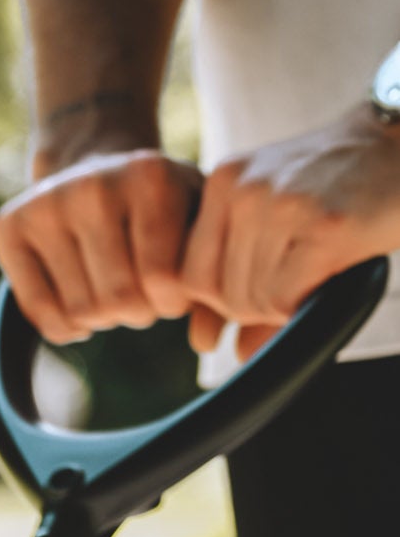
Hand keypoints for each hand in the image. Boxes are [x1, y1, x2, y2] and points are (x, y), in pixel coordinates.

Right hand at [0, 147, 201, 343]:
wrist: (94, 161)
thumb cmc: (160, 206)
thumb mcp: (199, 221)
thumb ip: (216, 275)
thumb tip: (208, 343)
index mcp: (150, 176)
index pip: (162, 277)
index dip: (172, 303)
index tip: (173, 293)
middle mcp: (93, 185)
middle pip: (118, 299)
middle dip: (137, 313)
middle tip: (140, 298)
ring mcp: (46, 205)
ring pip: (80, 311)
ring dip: (103, 320)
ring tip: (112, 296)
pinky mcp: (10, 227)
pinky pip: (38, 311)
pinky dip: (65, 328)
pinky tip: (79, 312)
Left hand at [177, 107, 399, 355]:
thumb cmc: (345, 188)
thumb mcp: (281, 216)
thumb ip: (247, 274)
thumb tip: (237, 353)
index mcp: (223, 183)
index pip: (191, 276)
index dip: (225, 299)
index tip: (264, 287)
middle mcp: (243, 189)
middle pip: (221, 294)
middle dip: (258, 306)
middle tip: (301, 279)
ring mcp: (282, 204)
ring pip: (254, 300)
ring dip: (286, 304)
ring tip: (321, 268)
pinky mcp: (325, 224)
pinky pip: (287, 298)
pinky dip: (306, 302)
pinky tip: (333, 271)